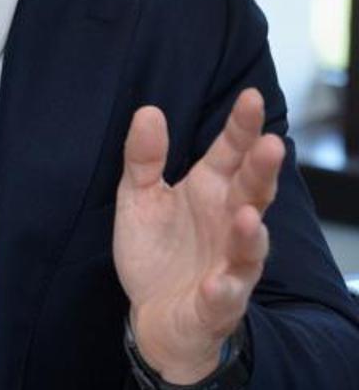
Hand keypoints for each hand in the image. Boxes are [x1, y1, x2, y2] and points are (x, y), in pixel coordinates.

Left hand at [113, 88, 283, 382]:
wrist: (154, 314)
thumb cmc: (157, 249)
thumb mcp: (139, 197)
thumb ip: (144, 157)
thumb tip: (147, 111)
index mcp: (210, 191)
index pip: (231, 153)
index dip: (242, 128)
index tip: (250, 97)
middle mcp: (228, 223)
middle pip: (251, 192)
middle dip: (262, 171)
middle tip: (270, 144)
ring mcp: (228, 263)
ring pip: (249, 247)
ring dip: (250, 233)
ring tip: (247, 215)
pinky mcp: (218, 302)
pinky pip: (225, 296)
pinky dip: (224, 289)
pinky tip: (217, 282)